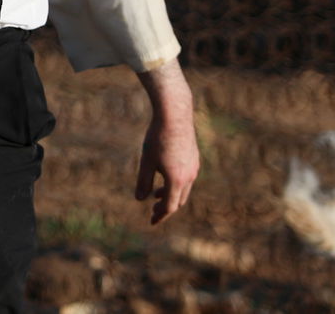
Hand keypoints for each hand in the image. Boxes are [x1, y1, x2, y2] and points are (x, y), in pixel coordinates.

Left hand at [133, 60, 198, 224]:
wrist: (175, 114)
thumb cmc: (157, 137)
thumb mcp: (146, 161)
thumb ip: (143, 182)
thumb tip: (140, 199)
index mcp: (177, 180)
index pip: (170, 206)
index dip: (160, 215)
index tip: (151, 221)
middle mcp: (189, 176)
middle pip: (179, 200)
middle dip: (166, 208)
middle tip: (153, 212)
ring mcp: (194, 166)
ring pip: (184, 188)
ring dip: (171, 194)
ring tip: (156, 195)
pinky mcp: (194, 157)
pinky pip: (187, 176)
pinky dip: (176, 183)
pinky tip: (165, 176)